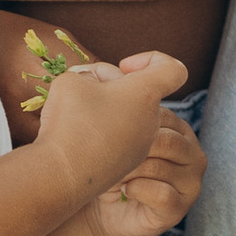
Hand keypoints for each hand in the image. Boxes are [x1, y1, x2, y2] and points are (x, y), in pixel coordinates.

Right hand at [31, 48, 180, 212]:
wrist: (61, 175)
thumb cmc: (70, 122)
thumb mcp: (73, 80)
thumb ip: (90, 75)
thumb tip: (95, 87)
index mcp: (145, 95)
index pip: (173, 69)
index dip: (152, 60)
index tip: (125, 67)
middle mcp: (151, 122)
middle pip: (143, 93)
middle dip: (116, 86)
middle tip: (86, 89)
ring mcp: (140, 147)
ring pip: (130, 116)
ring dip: (108, 109)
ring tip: (77, 114)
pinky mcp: (126, 165)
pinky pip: (120, 139)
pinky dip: (103, 133)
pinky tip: (79, 137)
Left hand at [73, 103, 205, 235]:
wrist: (101, 213)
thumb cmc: (108, 166)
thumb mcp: (111, 130)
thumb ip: (112, 96)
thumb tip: (105, 67)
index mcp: (179, 129)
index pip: (163, 112)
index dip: (133, 111)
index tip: (103, 114)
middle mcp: (192, 153)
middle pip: (164, 139)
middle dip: (130, 147)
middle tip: (106, 154)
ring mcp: (190, 182)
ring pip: (160, 165)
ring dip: (129, 169)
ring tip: (111, 173)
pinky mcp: (179, 208)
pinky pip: (160, 193)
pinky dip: (136, 190)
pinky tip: (122, 190)